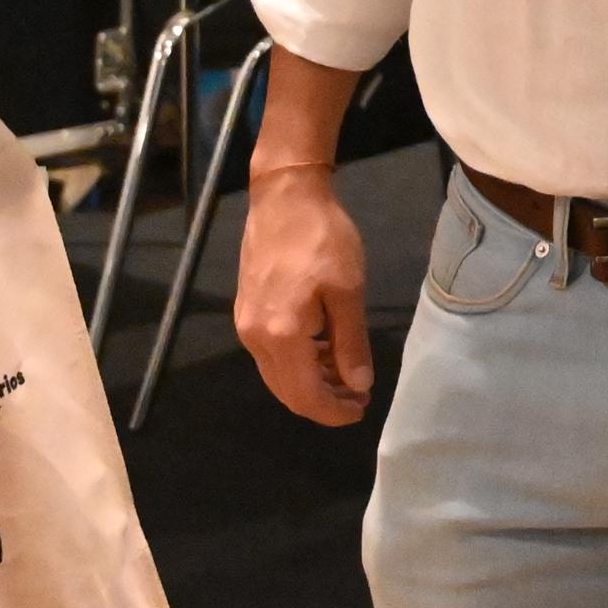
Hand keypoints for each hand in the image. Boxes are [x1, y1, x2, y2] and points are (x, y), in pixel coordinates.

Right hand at [231, 164, 375, 424]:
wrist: (285, 196)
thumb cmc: (323, 238)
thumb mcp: (348, 291)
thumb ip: (351, 343)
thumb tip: (358, 385)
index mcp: (281, 335)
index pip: (304, 395)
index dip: (332, 411)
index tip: (360, 411)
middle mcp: (255, 337)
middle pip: (287, 390)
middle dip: (323, 400)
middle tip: (358, 397)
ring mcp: (247, 324)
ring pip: (278, 373)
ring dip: (311, 381)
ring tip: (348, 376)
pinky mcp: (247, 309)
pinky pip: (272, 352)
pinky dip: (299, 360)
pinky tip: (324, 349)